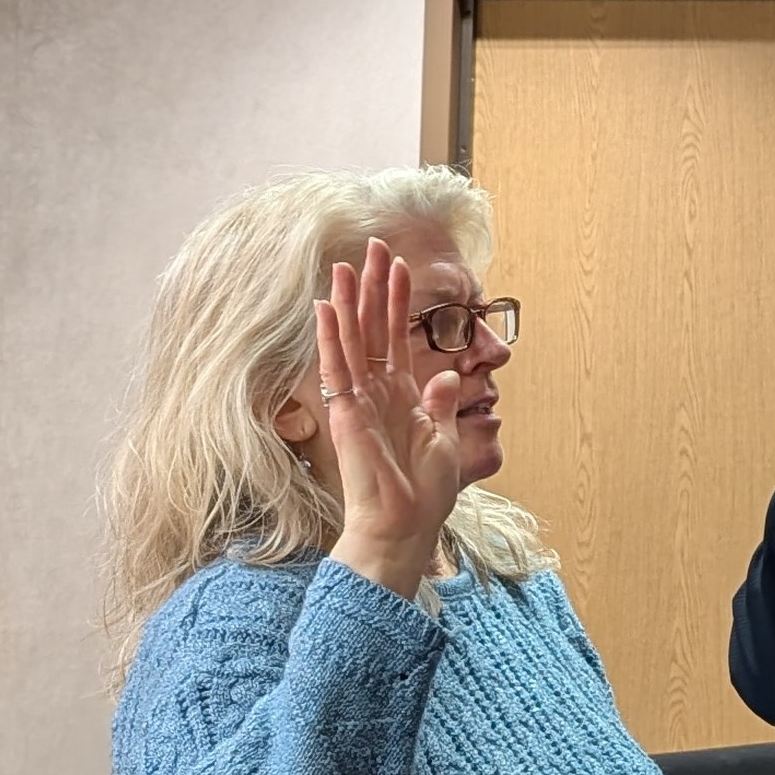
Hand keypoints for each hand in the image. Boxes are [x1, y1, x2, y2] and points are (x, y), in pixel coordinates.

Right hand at [316, 239, 474, 600]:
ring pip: (350, 340)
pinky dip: (331, 338)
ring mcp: (359, 400)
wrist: (403, 528)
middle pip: (372, 329)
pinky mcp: (347, 413)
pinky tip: (326, 308)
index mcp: (401, 396)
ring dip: (348, 302)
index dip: (397, 302)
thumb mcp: (444, 441)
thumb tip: (449, 375)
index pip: (396, 337)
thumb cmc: (422, 494)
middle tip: (374, 246)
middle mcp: (376, 391)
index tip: (398, 266)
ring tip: (345, 264)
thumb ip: (441, 406)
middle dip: (373, 288)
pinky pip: (337, 368)